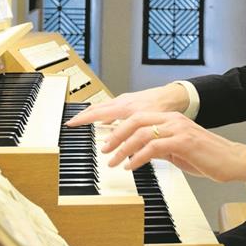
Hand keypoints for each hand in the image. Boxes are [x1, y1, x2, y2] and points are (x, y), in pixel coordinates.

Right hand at [66, 83, 189, 126]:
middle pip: (96, 108)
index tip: (71, 123)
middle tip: (72, 123)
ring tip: (85, 122)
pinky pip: (112, 107)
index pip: (96, 113)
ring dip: (93, 114)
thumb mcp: (146, 126)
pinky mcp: (129, 101)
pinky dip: (104, 113)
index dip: (82, 119)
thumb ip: (131, 138)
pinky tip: (106, 121)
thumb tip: (118, 148)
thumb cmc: (163, 108)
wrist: (174, 97)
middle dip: (83, 116)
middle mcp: (122, 102)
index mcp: (124, 108)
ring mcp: (125, 100)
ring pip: (104, 107)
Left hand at [102, 111, 245, 183]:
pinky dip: (138, 157)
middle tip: (105, 149)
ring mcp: (179, 129)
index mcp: (172, 119)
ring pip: (142, 133)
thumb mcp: (179, 150)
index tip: (107, 139)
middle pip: (136, 120)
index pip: (139, 117)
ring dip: (123, 148)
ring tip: (113, 161)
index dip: (120, 127)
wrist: (233, 161)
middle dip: (116, 134)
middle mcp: (174, 120)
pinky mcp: (183, 142)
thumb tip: (141, 152)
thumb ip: (161, 148)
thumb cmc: (209, 157)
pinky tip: (131, 166)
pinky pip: (153, 147)